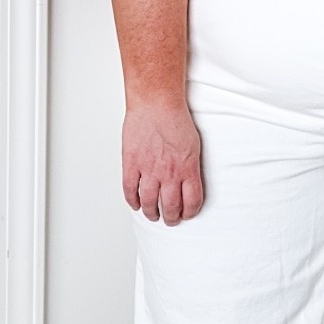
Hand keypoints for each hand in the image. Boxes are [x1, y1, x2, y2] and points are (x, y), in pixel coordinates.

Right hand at [122, 98, 203, 222]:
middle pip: (170, 207)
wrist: (156, 103)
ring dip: (151, 213)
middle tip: (170, 220)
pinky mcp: (131, 164)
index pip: (192, 201)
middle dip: (171, 218)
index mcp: (187, 169)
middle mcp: (169, 173)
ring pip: (149, 203)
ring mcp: (148, 170)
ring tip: (152, 215)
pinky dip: (132, 201)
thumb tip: (188, 180)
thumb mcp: (193, 145)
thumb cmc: (175, 118)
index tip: (187, 214)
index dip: (189, 212)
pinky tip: (135, 204)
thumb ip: (190, 166)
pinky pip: (130, 190)